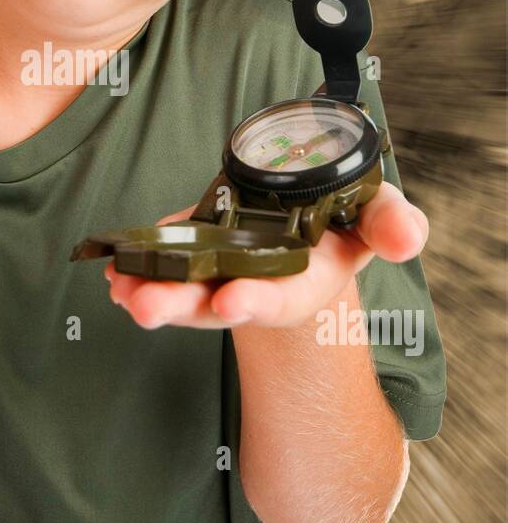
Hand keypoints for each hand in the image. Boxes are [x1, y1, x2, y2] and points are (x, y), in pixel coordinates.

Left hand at [103, 181, 428, 330]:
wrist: (314, 214)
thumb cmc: (349, 218)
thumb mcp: (378, 216)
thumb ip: (392, 226)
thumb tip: (407, 240)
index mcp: (305, 280)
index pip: (279, 298)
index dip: (257, 300)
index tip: (231, 300)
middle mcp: (258, 282)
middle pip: (217, 302)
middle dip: (181, 306)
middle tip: (144, 308)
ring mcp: (223, 267)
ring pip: (183, 287)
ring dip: (150, 290)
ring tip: (119, 288)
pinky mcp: (197, 246)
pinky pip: (165, 259)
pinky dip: (140, 265)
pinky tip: (114, 266)